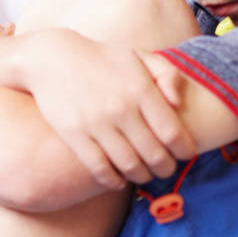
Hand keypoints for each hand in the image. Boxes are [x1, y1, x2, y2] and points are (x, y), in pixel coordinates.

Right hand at [18, 28, 195, 189]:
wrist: (52, 58)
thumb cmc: (102, 59)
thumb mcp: (138, 55)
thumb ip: (167, 74)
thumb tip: (179, 104)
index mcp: (141, 89)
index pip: (174, 134)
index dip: (185, 151)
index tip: (185, 154)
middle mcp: (121, 108)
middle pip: (155, 156)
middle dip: (166, 168)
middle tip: (166, 169)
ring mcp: (96, 123)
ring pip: (130, 166)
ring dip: (142, 177)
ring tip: (144, 174)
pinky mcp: (74, 135)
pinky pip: (101, 169)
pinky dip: (114, 181)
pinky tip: (119, 179)